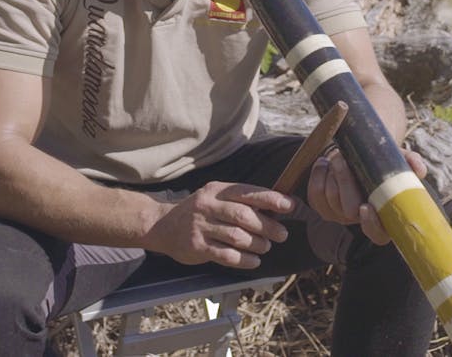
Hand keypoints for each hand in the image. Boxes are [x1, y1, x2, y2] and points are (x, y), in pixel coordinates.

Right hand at [142, 181, 293, 268]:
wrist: (162, 225)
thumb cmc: (198, 212)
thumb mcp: (215, 198)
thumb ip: (239, 202)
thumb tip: (274, 208)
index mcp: (217, 191)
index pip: (248, 193)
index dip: (271, 199)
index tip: (289, 206)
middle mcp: (208, 206)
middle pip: (244, 216)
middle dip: (268, 226)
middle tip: (281, 235)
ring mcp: (201, 226)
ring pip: (237, 237)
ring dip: (257, 244)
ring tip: (265, 247)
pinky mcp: (197, 247)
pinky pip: (226, 255)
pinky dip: (244, 260)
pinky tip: (254, 261)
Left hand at [306, 147, 427, 244]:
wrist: (358, 154)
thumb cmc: (382, 161)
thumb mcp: (399, 160)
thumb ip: (411, 163)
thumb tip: (418, 169)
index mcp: (383, 216)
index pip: (378, 235)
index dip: (371, 225)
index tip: (366, 206)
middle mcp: (361, 219)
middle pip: (349, 209)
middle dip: (344, 181)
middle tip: (343, 158)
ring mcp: (339, 215)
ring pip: (330, 198)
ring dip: (331, 173)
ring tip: (338, 155)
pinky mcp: (322, 206)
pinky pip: (314, 194)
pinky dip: (318, 174)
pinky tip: (325, 163)